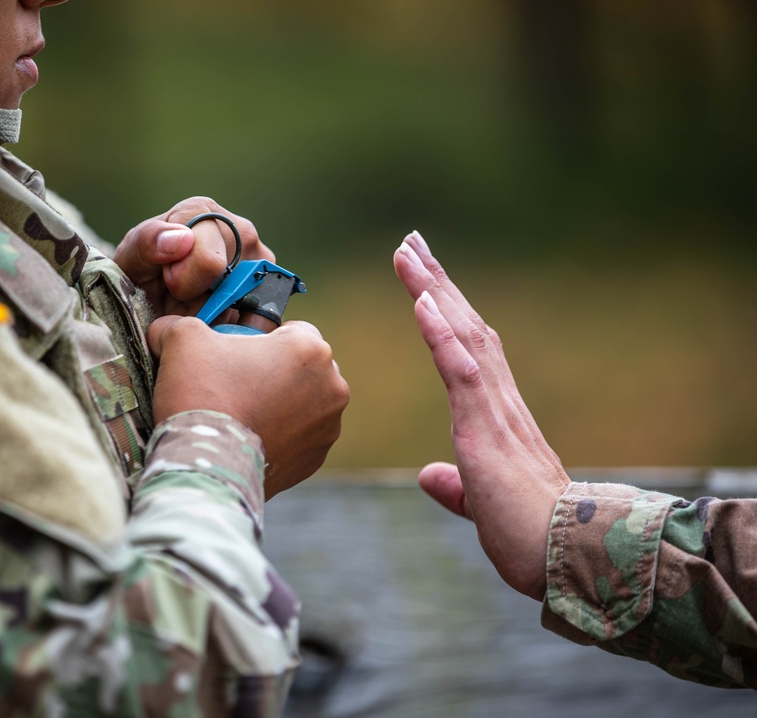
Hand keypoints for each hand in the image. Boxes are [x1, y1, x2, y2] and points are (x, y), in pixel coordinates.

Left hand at [113, 197, 273, 316]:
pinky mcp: (271, 295)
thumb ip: (147, 242)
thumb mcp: (130, 259)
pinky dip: (230, 330)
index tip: (166, 280)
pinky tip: (211, 320)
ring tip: (194, 307)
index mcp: (205, 212)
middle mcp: (242, 232)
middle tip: (180, 296)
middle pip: (232, 284)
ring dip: (215, 316)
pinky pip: (256, 323)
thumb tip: (183, 238)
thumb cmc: (140, 275)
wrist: (148, 302)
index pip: (209, 261)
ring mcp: (260, 264)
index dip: (181, 280)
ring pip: (246, 306)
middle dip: (200, 300)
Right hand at [147, 316, 349, 498]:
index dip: (264, 338)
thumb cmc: (202, 395)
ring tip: (242, 413)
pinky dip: (280, 436)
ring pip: (304, 404)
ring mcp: (327, 427)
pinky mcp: (314, 459)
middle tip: (238, 383)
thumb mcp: (183, 339)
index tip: (241, 352)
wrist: (205, 464)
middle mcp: (332, 387)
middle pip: (302, 368)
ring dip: (281, 405)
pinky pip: (299, 438)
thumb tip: (166, 327)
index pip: (294, 330)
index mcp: (311, 349)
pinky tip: (249, 437)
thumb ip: (181, 324)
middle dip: (276, 372)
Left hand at [392, 231, 568, 599]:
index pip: (467, 349)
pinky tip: (421, 301)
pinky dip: (440, 332)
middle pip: (464, 325)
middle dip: (436, 282)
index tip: (423, 278)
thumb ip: (457, 486)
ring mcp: (495, 409)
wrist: (565, 558)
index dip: (445, 311)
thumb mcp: (481, 502)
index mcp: (496, 415)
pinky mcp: (487, 428)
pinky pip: (460, 369)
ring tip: (408, 251)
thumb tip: (429, 477)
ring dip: (432, 290)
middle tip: (411, 242)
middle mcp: (498, 400)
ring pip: (462, 334)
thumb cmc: (529, 534)